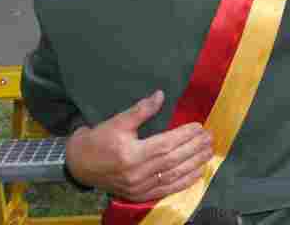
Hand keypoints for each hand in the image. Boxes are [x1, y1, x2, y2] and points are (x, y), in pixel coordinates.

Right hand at [65, 90, 214, 201]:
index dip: (184, 136)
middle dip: (194, 148)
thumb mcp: (118, 121)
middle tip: (209, 137)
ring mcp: (138, 187)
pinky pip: (166, 189)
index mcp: (131, 154)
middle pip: (172, 160)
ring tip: (208, 152)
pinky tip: (198, 173)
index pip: (165, 145)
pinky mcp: (139, 195)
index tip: (199, 126)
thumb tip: (160, 95)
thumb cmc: (99, 140)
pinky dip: (184, 182)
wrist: (80, 165)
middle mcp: (136, 173)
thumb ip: (141, 110)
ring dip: (194, 164)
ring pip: (172, 176)